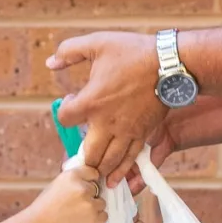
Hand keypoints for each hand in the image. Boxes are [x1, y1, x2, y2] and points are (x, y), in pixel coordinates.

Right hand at [27, 156, 107, 222]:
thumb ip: (74, 180)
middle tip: (76, 204)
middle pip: (98, 188)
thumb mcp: (57, 184)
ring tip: (77, 214)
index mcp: (73, 176)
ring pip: (101, 203)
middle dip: (90, 195)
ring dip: (94, 208)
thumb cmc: (45, 207)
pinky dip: (96, 219)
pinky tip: (83, 220)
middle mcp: (83, 188)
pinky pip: (104, 216)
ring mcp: (90, 204)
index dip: (89, 180)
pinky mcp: (94, 219)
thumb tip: (90, 179)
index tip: (85, 186)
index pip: (92, 172)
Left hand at [48, 30, 167, 182]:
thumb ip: (69, 51)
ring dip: (99, 169)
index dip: (65, 112)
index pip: (65, 118)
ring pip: (108, 161)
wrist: (171, 64)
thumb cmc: (133, 52)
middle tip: (78, 158)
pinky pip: (130, 159)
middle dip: (81, 157)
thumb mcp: (97, 43)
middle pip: (87, 153)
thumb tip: (50, 62)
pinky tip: (114, 180)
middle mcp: (106, 123)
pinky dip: (121, 172)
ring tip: (93, 174)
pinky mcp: (142, 134)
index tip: (73, 101)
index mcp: (91, 102)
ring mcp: (126, 132)